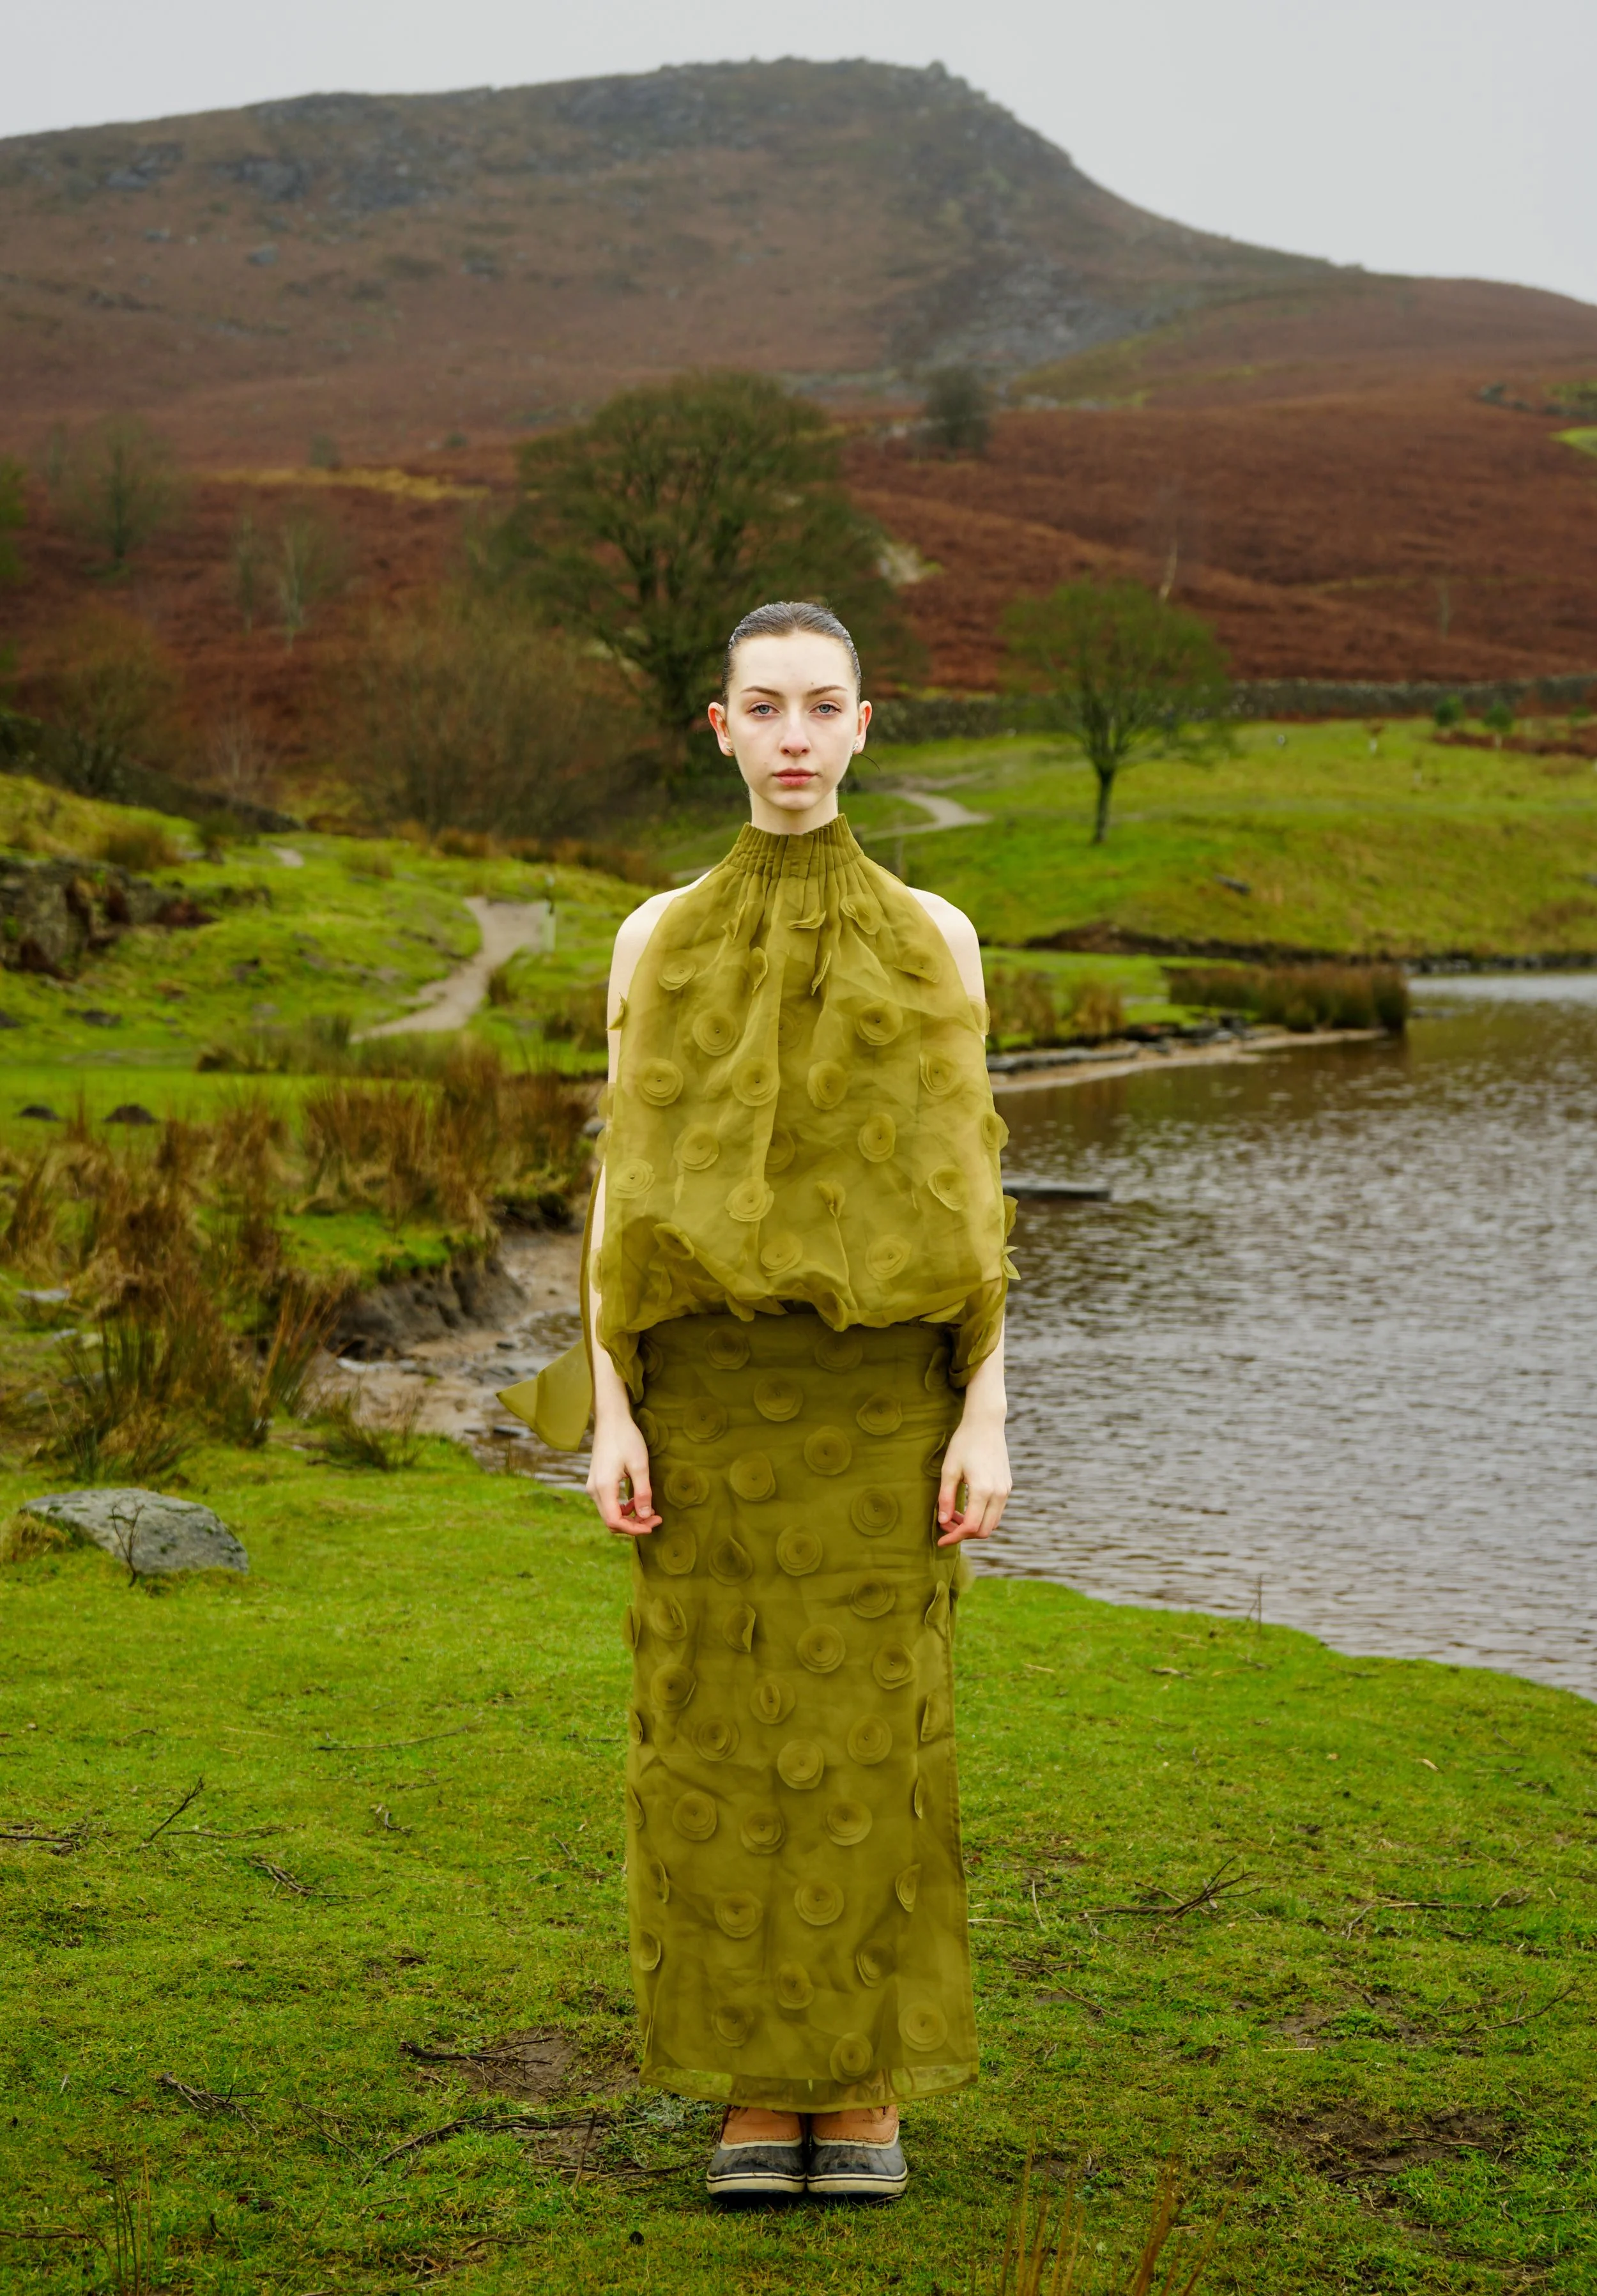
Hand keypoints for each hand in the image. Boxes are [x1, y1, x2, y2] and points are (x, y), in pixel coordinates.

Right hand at [587, 1411, 660, 1537]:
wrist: (611, 1420)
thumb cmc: (626, 1439)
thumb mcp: (640, 1465)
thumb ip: (643, 1493)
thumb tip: (645, 1516)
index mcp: (603, 1487)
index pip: (614, 1521)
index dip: (634, 1529)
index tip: (653, 1524)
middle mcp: (594, 1490)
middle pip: (611, 1521)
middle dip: (634, 1525)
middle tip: (656, 1518)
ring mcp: (593, 1486)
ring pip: (609, 1513)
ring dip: (629, 1517)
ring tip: (649, 1509)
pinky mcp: (597, 1482)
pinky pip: (608, 1504)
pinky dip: (623, 1508)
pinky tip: (637, 1500)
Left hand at [936, 1410, 1011, 1546]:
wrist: (986, 1424)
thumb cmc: (964, 1444)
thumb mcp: (949, 1469)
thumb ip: (945, 1497)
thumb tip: (942, 1522)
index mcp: (983, 1490)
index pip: (970, 1527)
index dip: (954, 1537)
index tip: (940, 1541)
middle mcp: (998, 1494)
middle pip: (984, 1530)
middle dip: (964, 1535)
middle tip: (946, 1526)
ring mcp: (1005, 1491)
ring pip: (992, 1523)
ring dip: (973, 1527)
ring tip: (954, 1516)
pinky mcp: (1007, 1487)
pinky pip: (996, 1512)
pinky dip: (982, 1517)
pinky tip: (966, 1508)